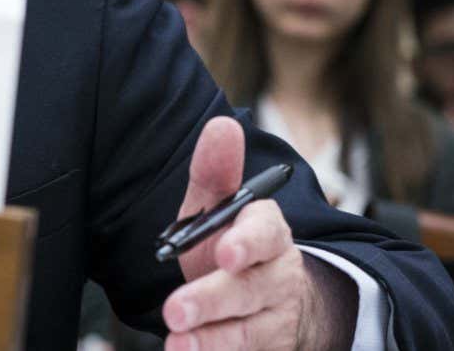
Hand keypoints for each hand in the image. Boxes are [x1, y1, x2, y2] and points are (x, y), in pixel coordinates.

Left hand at [161, 117, 354, 350]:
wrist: (269, 299)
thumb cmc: (231, 240)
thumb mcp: (219, 206)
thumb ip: (216, 170)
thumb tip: (222, 125)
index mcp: (267, 231)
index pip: (265, 233)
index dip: (247, 243)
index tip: (224, 253)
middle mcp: (278, 275)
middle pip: (250, 288)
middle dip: (212, 300)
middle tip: (175, 308)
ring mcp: (276, 317)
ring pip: (248, 331)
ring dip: (211, 340)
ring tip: (177, 343)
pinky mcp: (269, 348)